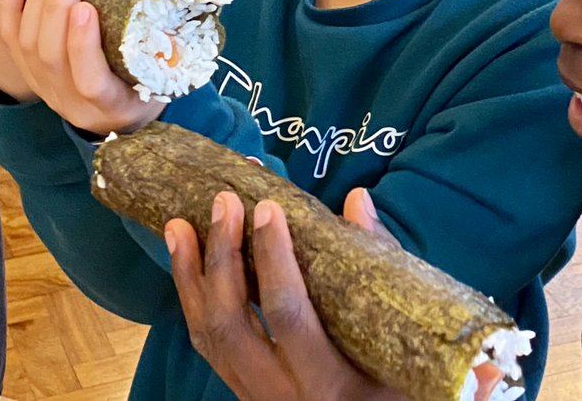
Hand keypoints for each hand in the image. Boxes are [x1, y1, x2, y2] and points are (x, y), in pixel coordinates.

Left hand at [0, 0, 178, 134]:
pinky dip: (11, 6)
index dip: (83, 46)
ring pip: (28, 46)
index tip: (86, 7)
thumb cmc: (153, 77)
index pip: (90, 81)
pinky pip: (11, 41)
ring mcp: (46, 89)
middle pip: (52, 56)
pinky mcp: (29, 74)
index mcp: (113, 104)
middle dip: (57, 8)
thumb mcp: (172, 54)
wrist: (121, 112)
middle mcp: (72, 102)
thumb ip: (163, 4)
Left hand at [166, 190, 503, 400]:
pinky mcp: (242, 392)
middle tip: (225, 201)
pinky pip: (208, 346)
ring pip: (208, 336)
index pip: (288, 314)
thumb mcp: (401, 337)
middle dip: (222, 257)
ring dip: (191, 275)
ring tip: (180, 224)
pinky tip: (187, 265)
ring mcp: (256, 396)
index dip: (274, 259)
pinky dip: (193, 300)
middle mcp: (283, 394)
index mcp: (328, 381)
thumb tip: (357, 201)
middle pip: (232, 323)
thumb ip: (382, 269)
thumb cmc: (399, 384)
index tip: (269, 207)